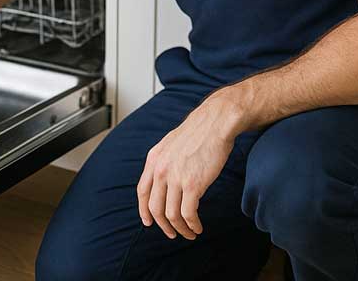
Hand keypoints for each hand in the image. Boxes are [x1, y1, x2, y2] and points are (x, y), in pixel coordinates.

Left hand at [136, 94, 238, 239]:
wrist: (215, 123)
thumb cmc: (199, 132)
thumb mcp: (171, 143)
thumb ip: (164, 161)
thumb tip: (164, 179)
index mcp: (154, 159)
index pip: (142, 191)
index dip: (144, 210)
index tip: (149, 222)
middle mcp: (161, 170)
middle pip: (154, 207)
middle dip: (163, 225)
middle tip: (172, 233)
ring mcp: (176, 178)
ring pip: (171, 215)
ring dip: (180, 229)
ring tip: (189, 233)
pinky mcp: (193, 185)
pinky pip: (188, 214)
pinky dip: (192, 225)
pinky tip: (198, 227)